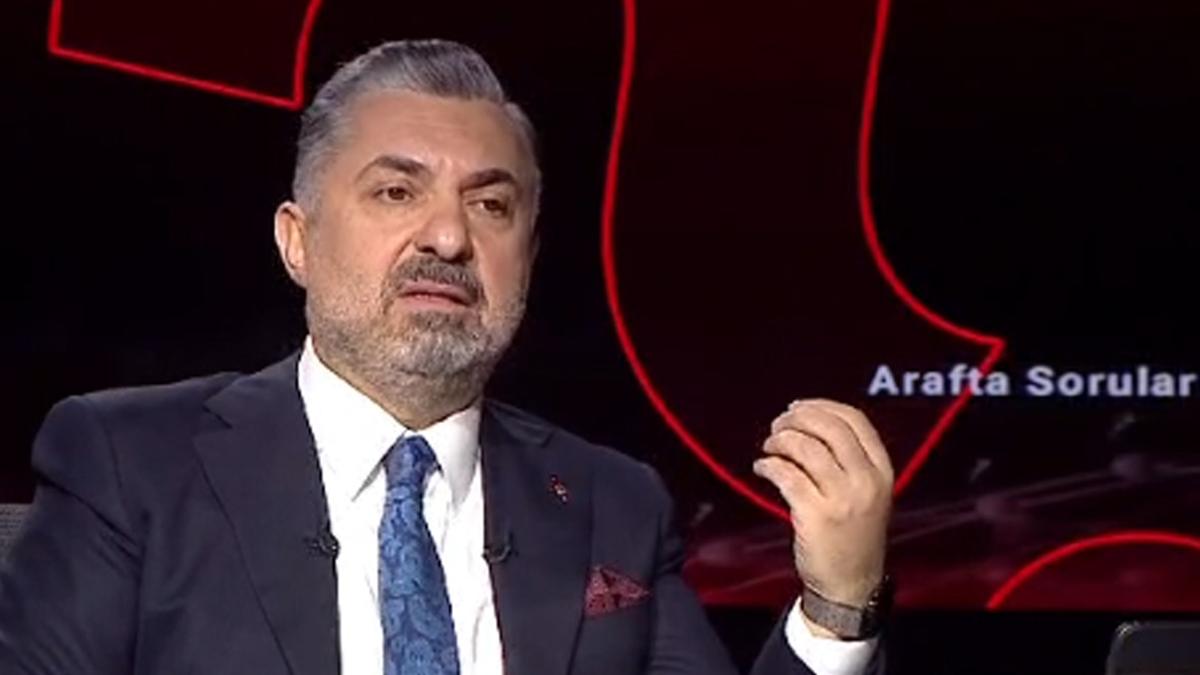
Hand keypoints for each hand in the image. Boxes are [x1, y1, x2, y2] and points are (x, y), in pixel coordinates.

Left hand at [753, 399, 892, 611]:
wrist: (851, 584)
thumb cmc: (853, 535)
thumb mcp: (867, 492)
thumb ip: (850, 459)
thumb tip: (809, 421)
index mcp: (882, 471)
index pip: (855, 420)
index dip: (822, 406)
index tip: (798, 406)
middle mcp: (867, 481)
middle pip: (829, 428)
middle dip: (797, 418)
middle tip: (779, 424)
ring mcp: (843, 499)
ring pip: (806, 447)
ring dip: (780, 440)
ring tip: (770, 446)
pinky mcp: (816, 515)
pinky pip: (786, 475)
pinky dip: (768, 465)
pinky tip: (762, 468)